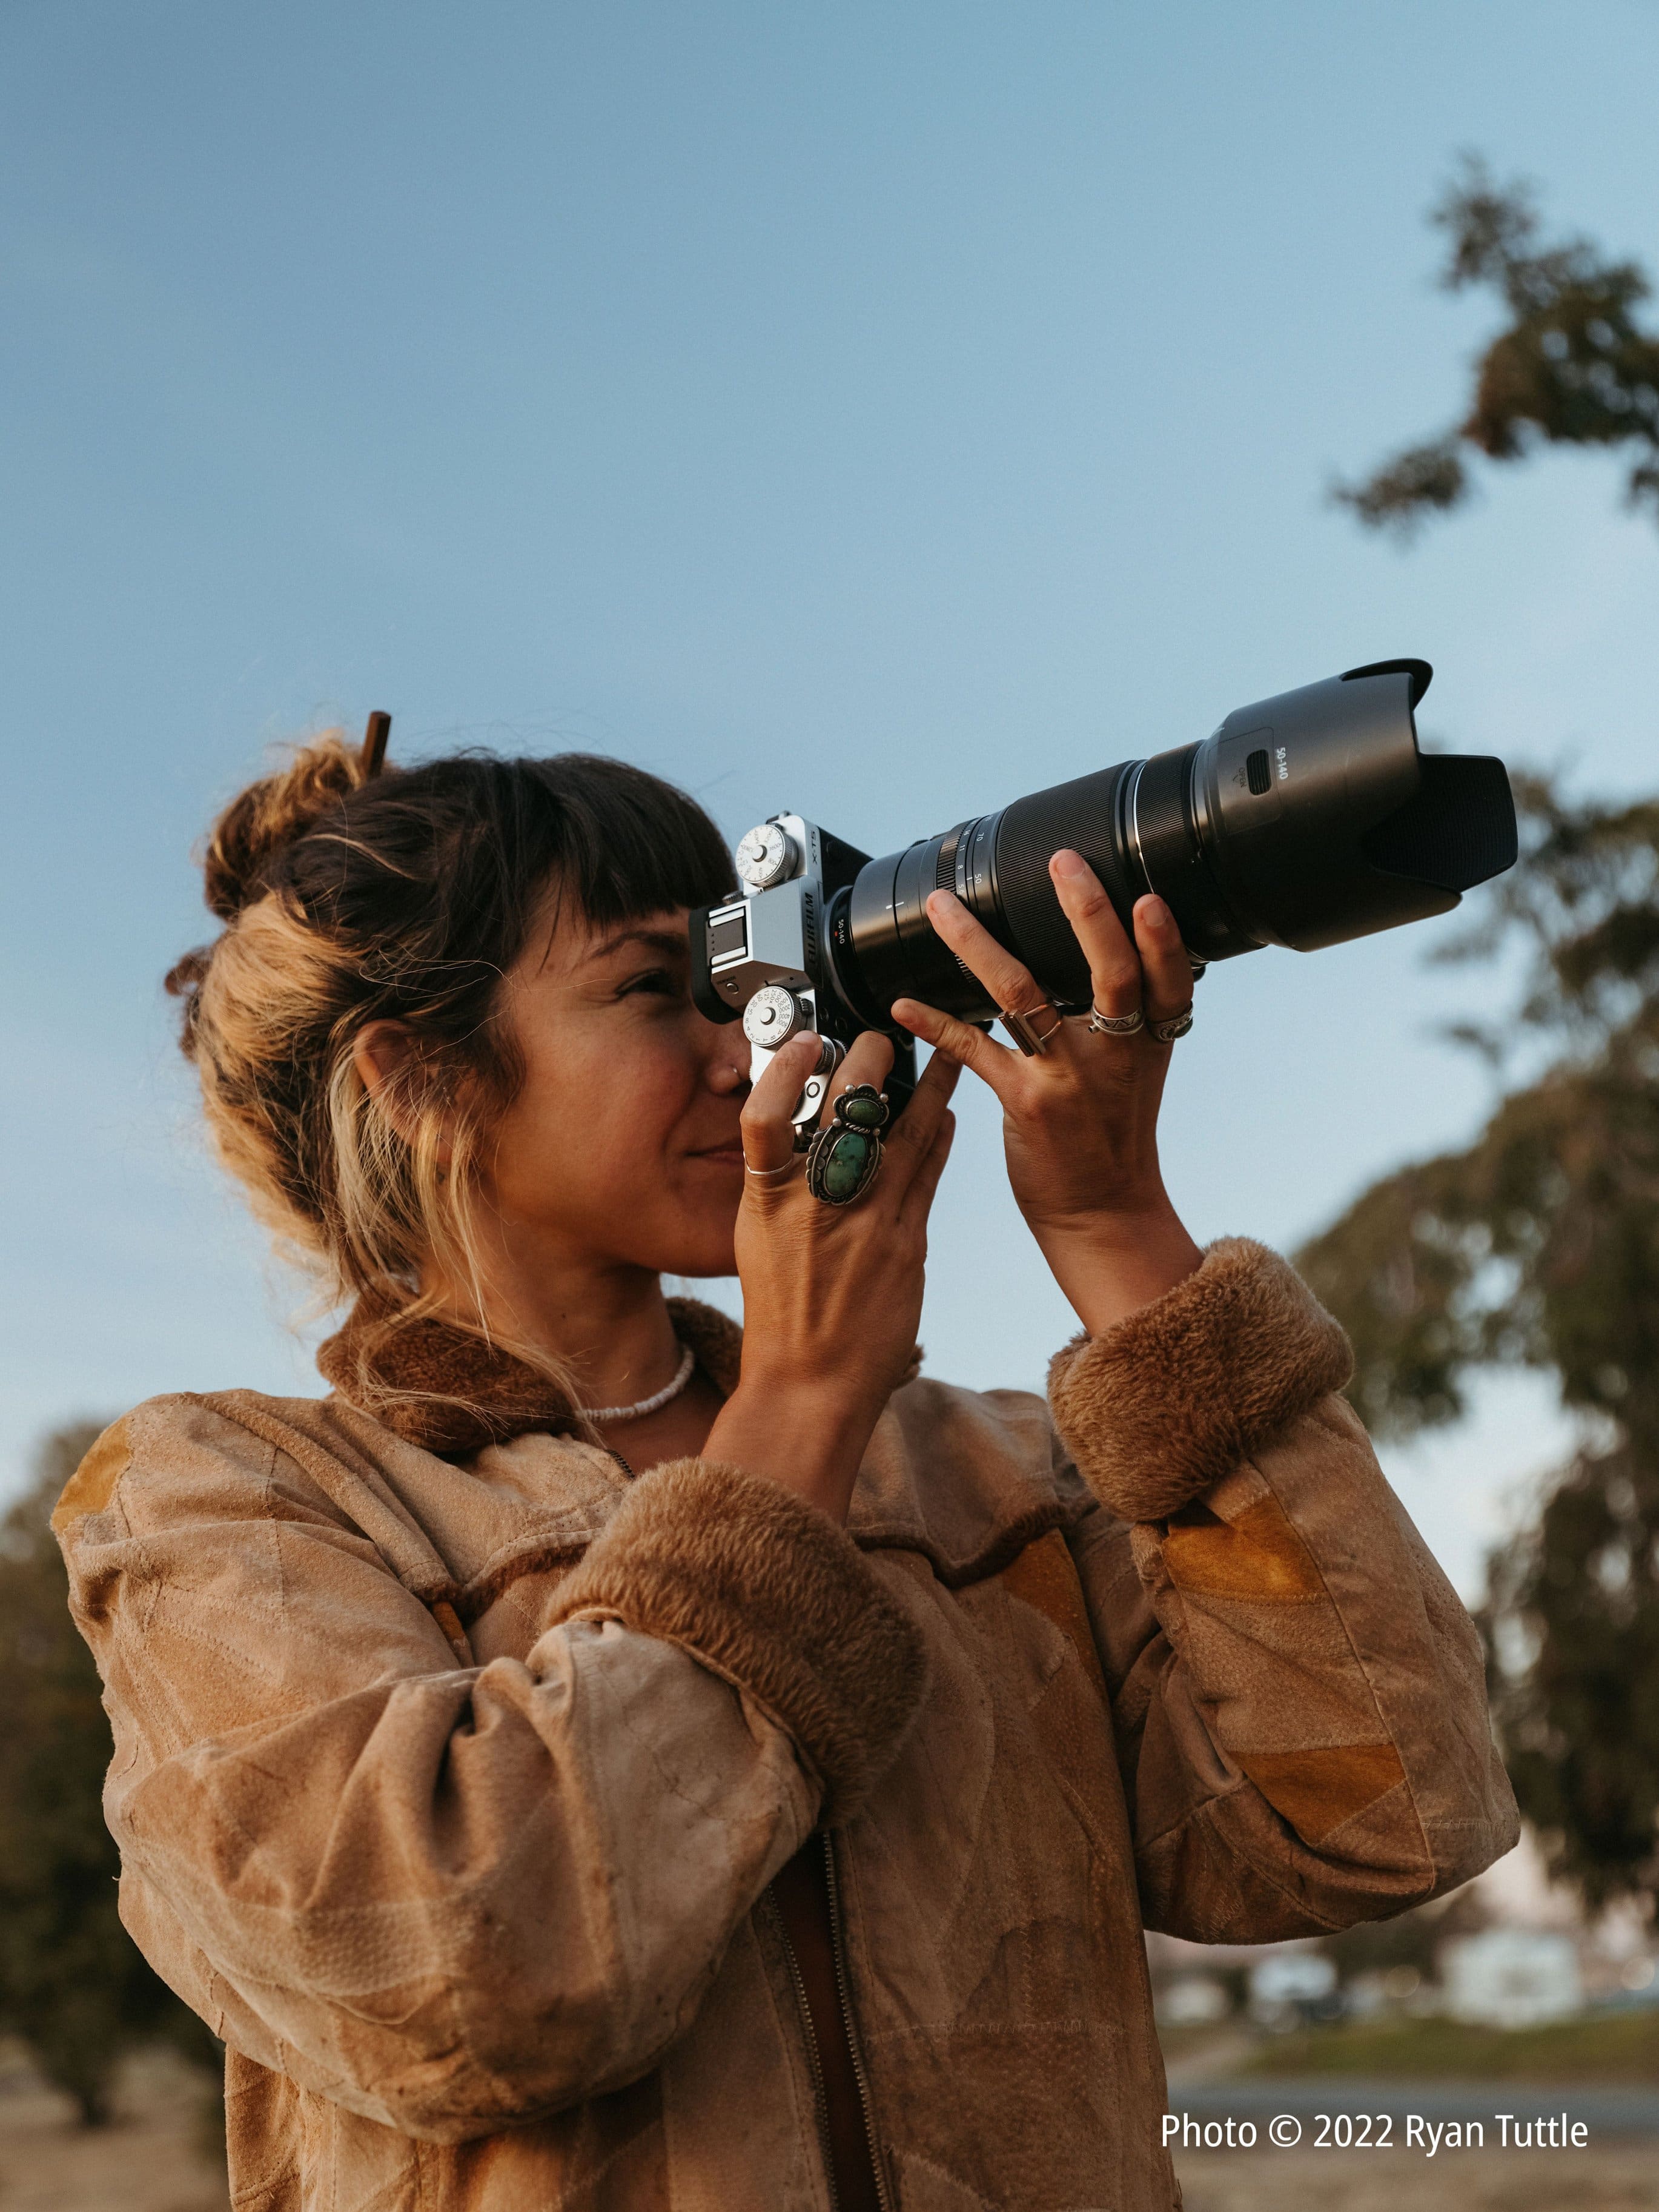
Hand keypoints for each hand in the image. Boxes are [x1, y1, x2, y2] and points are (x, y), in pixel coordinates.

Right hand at [703, 1031, 958, 1520]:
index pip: (764, 1117)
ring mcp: (866, 1222)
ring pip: (904, 1135)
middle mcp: (815, 1206)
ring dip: (928, 1087)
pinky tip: (949, 1115)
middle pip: (846, 1113)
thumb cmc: (781, 1319)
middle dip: (870, 1063)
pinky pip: (928, 1175)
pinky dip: (939, 1139)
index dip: (784, 1071)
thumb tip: (803, 1139)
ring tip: (947, 1050)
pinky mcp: (906, 1244)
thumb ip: (781, 1189)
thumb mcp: (758, 1243)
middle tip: (884, 1036)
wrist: (810, 1386)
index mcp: (766, 1203)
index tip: (806, 1041)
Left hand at [890, 851, 1201, 1337]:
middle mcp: (1114, 1055)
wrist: (1102, 1213)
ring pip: (1023, 996)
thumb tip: (1102, 950)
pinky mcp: (1026, 1103)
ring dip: (976, 946)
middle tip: (1063, 863)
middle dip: (1087, 913)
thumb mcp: (1136, 1071)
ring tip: (947, 908)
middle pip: (1109, 974)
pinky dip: (935, 1023)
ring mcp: (1069, 1078)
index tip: (1149, 896)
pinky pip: (973, 1050)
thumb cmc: (1112, 1136)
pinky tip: (906, 1005)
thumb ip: (1124, 1017)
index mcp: (1148, 1043)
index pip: (1169, 982)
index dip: (1163, 940)